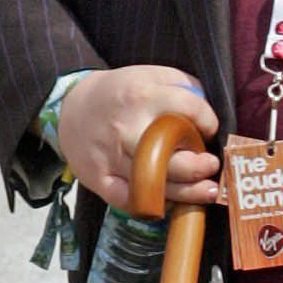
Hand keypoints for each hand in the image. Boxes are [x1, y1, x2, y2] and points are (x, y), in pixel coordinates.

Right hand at [57, 65, 220, 208]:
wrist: (71, 106)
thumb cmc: (120, 93)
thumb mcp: (150, 75)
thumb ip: (183, 86)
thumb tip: (208, 112)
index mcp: (142, 96)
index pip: (188, 109)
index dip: (207, 121)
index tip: (209, 129)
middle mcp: (127, 127)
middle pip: (170, 154)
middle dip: (199, 165)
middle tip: (211, 165)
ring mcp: (112, 156)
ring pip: (155, 183)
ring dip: (188, 192)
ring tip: (207, 190)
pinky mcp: (100, 179)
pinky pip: (131, 201)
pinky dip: (154, 206)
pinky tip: (174, 203)